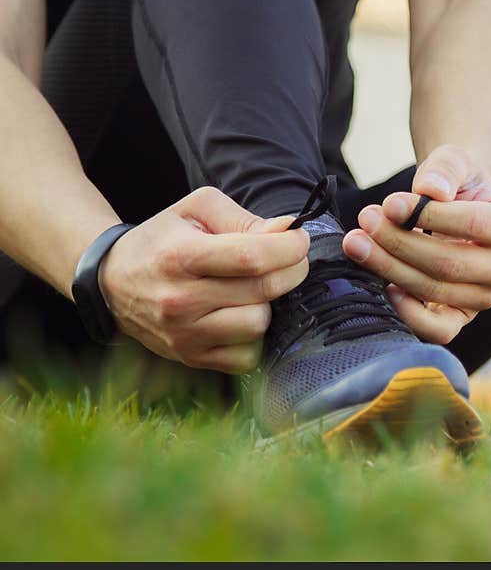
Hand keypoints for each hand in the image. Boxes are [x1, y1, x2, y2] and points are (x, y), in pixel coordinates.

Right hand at [99, 187, 309, 372]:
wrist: (112, 282)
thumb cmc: (163, 240)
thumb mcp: (195, 211)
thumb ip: (243, 218)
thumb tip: (287, 230)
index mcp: (181, 256)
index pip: (250, 256)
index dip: (288, 248)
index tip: (299, 240)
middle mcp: (180, 299)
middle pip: (263, 290)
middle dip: (291, 271)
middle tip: (290, 260)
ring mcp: (185, 334)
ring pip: (258, 324)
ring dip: (266, 304)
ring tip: (252, 290)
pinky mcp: (192, 358)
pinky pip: (247, 355)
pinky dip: (254, 337)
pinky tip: (241, 315)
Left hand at [342, 145, 490, 343]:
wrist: (457, 209)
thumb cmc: (457, 185)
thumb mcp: (455, 162)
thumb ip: (444, 170)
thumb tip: (430, 189)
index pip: (473, 225)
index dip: (429, 216)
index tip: (390, 203)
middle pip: (448, 263)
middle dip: (399, 242)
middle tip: (365, 220)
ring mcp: (485, 298)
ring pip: (435, 291)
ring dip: (390, 268)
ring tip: (357, 242)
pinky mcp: (460, 318)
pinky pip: (437, 330)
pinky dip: (408, 313)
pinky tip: (385, 286)